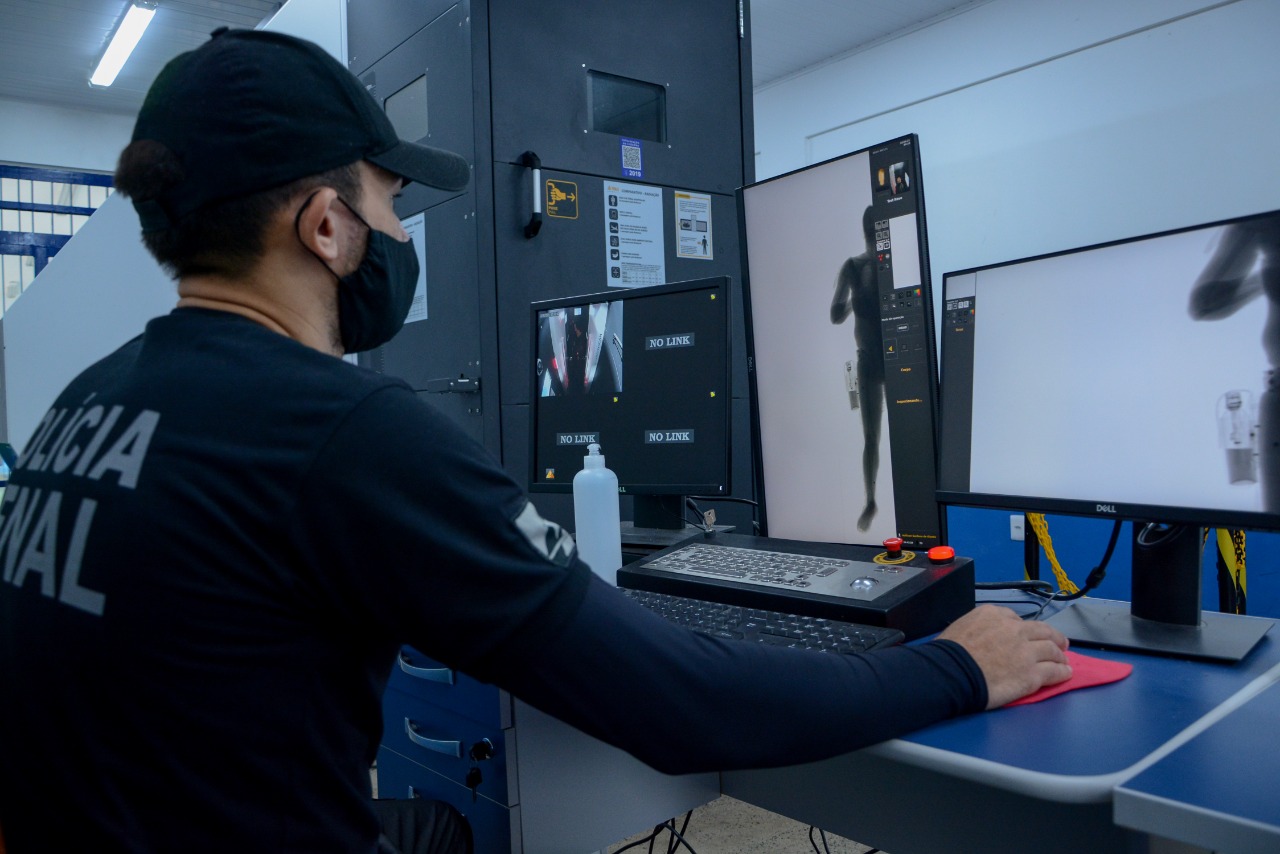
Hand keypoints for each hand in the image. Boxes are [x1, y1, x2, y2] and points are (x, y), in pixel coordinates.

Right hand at [937, 604, 1071, 708]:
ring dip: (1059, 655)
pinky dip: (1062, 672)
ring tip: (1063, 660)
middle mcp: (1015, 629)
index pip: (1016, 618)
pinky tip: (1066, 673)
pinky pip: (1054, 671)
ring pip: (1051, 650)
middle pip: (1041, 631)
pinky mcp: (1032, 674)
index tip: (1027, 635)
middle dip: (1053, 636)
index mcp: (994, 614)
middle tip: (1060, 643)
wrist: (951, 673)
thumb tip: (983, 635)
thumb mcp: (961, 625)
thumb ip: (979, 626)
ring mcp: (1026, 652)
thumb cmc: (948, 652)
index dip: (1024, 628)